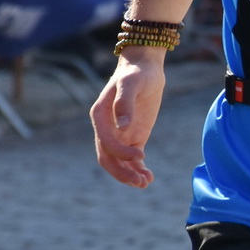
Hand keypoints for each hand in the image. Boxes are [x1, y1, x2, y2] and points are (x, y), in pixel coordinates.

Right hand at [90, 53, 165, 186]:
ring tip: (146, 182)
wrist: (146, 66)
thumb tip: (122, 126)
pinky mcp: (134, 136)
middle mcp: (107, 128)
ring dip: (130, 174)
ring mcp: (120, 133)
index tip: (141, 154)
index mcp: (100, 116)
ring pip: (119, 162)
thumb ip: (124, 103)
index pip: (105, 143)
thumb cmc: (137, 72)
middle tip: (140, 183)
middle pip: (109, 158)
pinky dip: (138, 168)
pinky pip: (132, 157)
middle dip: (122, 173)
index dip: (121, 153)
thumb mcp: (131, 83)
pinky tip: (148, 176)